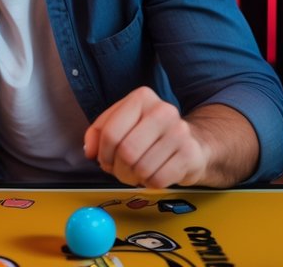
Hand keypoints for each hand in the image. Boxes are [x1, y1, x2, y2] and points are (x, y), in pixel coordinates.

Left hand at [83, 87, 208, 187]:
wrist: (193, 142)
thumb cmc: (150, 134)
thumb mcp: (122, 123)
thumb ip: (98, 133)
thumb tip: (89, 151)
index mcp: (142, 98)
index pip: (110, 132)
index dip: (102, 153)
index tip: (104, 160)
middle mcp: (163, 110)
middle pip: (126, 151)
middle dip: (118, 169)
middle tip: (120, 171)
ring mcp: (180, 132)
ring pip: (142, 168)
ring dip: (134, 178)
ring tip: (137, 173)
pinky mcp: (190, 154)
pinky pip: (158, 180)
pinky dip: (150, 184)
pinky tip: (153, 175)